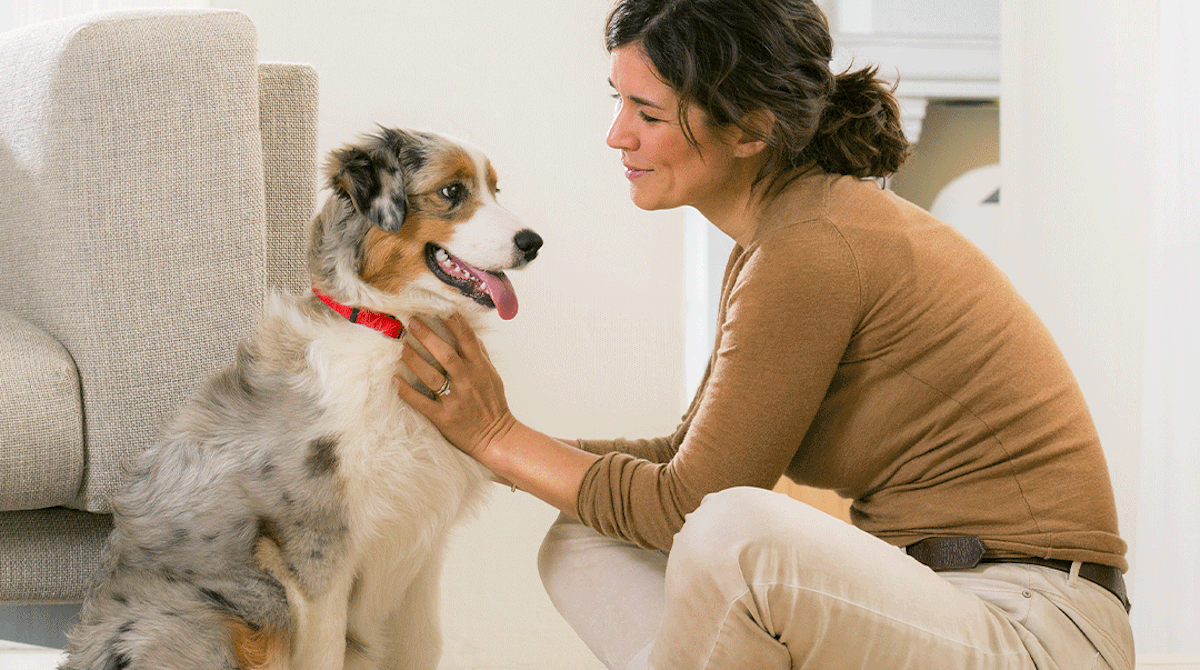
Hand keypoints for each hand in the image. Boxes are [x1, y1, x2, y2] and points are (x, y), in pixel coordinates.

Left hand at [396, 313, 517, 463]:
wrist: (496, 438)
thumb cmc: (493, 405)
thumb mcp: (492, 376)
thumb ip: (481, 355)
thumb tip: (471, 334)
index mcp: (480, 369)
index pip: (467, 340)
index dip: (454, 322)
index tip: (440, 307)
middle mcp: (468, 381)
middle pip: (446, 354)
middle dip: (428, 336)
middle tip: (411, 321)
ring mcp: (455, 400)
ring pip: (432, 376)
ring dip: (415, 360)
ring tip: (400, 346)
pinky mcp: (444, 417)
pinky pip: (422, 403)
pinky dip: (407, 391)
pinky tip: (395, 379)